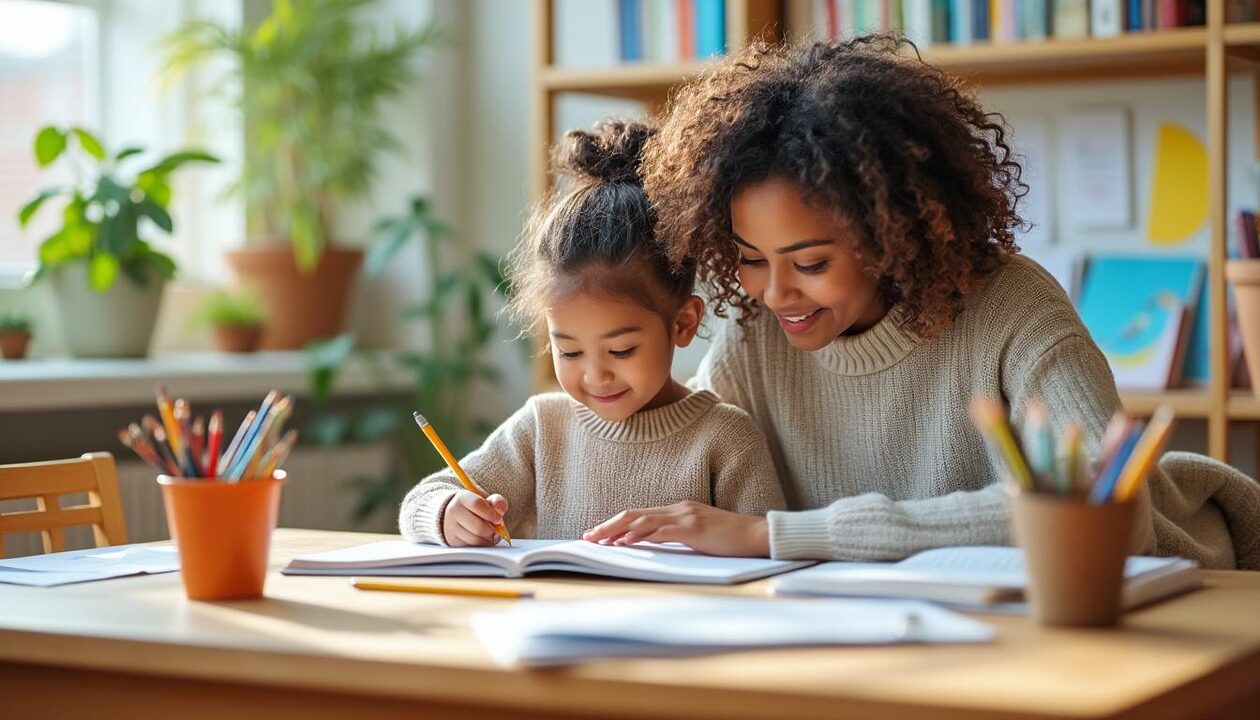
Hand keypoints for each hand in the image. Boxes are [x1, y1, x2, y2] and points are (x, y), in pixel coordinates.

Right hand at [442, 491, 507, 546]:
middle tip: (498, 531)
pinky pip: (471, 547)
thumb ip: (497, 501)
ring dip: (488, 540)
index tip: (498, 519)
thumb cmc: (475, 507)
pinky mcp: (453, 541)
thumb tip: (500, 510)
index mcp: (462, 498)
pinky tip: (484, 539)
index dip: (491, 513)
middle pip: (477, 526)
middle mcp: (453, 512)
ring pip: (475, 540)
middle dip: (492, 531)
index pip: (477, 504)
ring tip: (492, 536)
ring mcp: (451, 528)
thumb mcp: (486, 500)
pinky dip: (481, 545)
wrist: (455, 514)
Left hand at [582, 500, 769, 556]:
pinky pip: (662, 531)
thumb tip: (654, 544)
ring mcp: (686, 516)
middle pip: (634, 514)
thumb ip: (678, 535)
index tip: (598, 533)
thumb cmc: (730, 538)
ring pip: (643, 520)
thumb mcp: (698, 534)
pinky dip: (642, 536)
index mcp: (678, 509)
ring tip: (600, 540)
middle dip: (608, 525)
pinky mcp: (694, 528)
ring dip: (618, 530)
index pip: (639, 514)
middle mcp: (678, 508)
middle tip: (588, 536)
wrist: (756, 534)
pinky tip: (627, 542)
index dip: (616, 522)